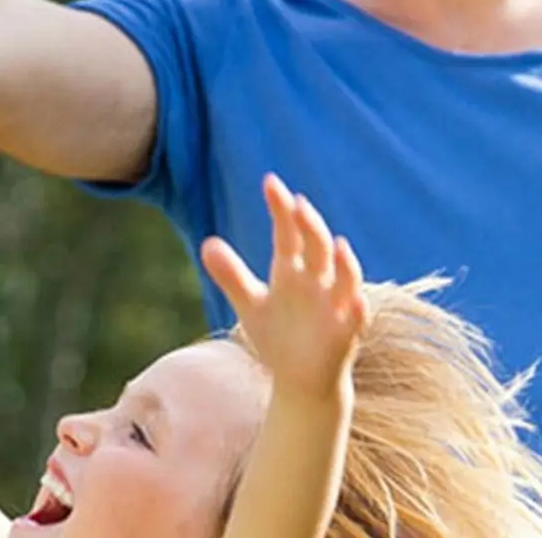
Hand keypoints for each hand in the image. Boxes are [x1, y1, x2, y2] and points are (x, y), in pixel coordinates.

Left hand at [201, 174, 368, 399]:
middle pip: (316, 247)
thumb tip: (206, 243)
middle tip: (297, 203)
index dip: (280, 209)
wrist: (299, 381)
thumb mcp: (249, 304)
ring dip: (343, 262)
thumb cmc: (278, 336)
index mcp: (291, 271)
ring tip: (336, 242)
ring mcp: (334, 307)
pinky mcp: (345, 336)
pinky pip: (356, 320)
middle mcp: (316, 282)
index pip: (287, 233)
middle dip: (309, 226)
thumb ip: (231, 274)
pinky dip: (357, 309)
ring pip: (345, 279)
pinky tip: (355, 299)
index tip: (270, 182)